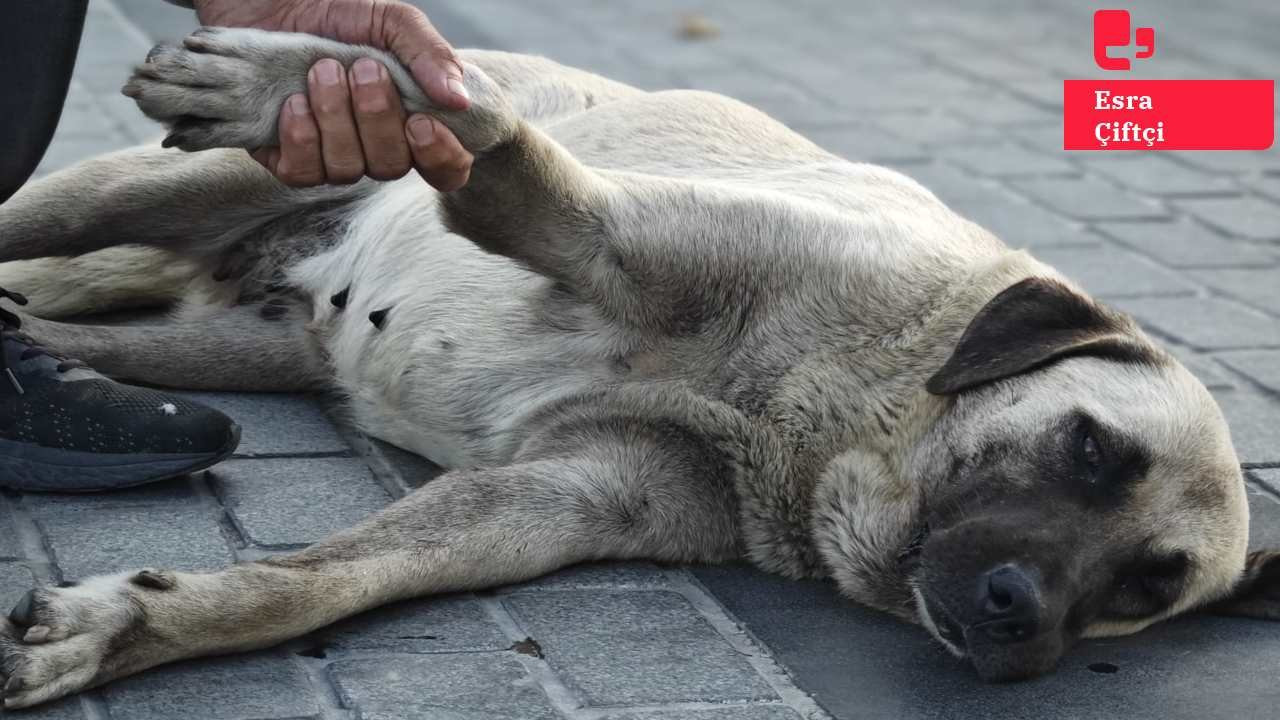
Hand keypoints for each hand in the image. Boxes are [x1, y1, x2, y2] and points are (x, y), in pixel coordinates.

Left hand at [192, 0, 472, 189]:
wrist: (267, 2)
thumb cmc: (335, 12)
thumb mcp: (391, 21)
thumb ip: (430, 55)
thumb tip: (460, 100)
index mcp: (411, 120)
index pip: (446, 169)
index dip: (440, 158)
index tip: (422, 123)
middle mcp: (374, 147)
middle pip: (392, 167)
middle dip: (376, 117)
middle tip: (362, 68)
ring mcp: (330, 157)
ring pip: (347, 170)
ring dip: (336, 117)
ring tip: (321, 71)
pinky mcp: (287, 158)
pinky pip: (303, 174)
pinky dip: (301, 136)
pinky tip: (293, 102)